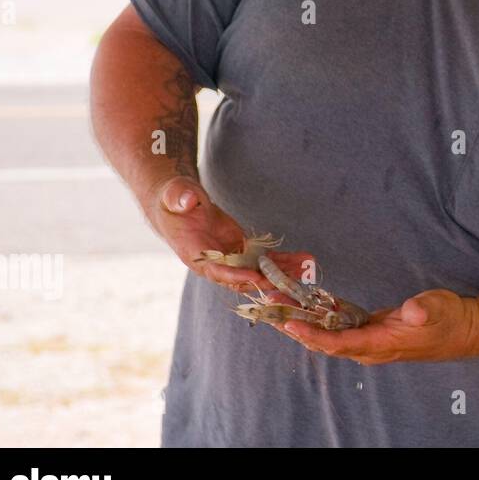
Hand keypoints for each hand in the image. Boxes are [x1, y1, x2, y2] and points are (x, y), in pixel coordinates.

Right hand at [145, 176, 313, 295]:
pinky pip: (262, 259)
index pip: (216, 269)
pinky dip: (282, 260)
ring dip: (281, 272)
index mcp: (194, 253)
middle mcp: (213, 261)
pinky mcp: (240, 250)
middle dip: (266, 281)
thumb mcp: (174, 195)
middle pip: (242, 277)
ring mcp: (229, 257)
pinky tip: (302, 260)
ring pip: (257, 270)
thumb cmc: (172, 199)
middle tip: (290, 284)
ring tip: (306, 270)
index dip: (236, 274)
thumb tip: (188, 200)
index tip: (256, 276)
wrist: (177, 205)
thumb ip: (180, 198)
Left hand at [276, 289, 478, 364]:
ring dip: (305, 322)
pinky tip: (307, 303)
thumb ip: (423, 310)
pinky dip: (322, 316)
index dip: (315, 337)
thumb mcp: (438, 309)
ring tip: (280, 304)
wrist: (461, 330)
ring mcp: (370, 340)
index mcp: (382, 344)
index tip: (291, 326)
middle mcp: (370, 347)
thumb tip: (411, 311)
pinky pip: (340, 327)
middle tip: (271, 309)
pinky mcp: (371, 331)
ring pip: (330, 336)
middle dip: (298, 328)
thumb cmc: (448, 320)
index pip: (340, 344)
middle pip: (326, 343)